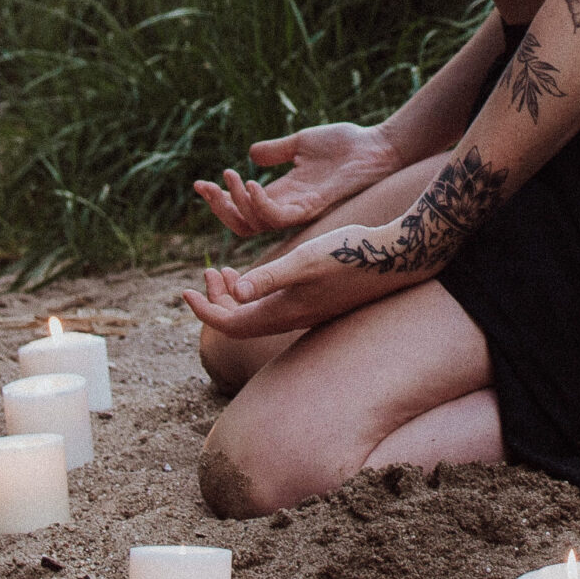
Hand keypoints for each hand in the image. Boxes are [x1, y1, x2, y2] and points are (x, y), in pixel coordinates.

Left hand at [181, 230, 372, 337]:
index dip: (204, 311)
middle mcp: (291, 318)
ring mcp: (304, 310)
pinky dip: (255, 291)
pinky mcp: (315, 300)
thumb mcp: (305, 260)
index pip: (230, 324)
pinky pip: (272, 305)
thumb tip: (236, 293)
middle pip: (239, 322)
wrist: (394, 257)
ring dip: (234, 296)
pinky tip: (259, 271)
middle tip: (205, 273)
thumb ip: (271, 277)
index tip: (185, 291)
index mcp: (283, 312)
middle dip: (215, 302)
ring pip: (255, 313)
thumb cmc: (349, 254)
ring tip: (222, 271)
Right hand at [192, 122, 396, 238]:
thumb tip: (250, 153)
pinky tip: (251, 184)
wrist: (377, 146)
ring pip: (257, 225)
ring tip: (230, 178)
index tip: (198, 183)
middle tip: (206, 186)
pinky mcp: (314, 207)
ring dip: (237, 203)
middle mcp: (288, 208)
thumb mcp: (301, 144)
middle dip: (219, 208)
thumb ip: (276, 151)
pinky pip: (280, 216)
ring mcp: (301, 210)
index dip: (219, 201)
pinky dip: (261, 204)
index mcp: (283, 194)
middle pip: (243, 225)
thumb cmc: (346, 145)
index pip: (242, 211)